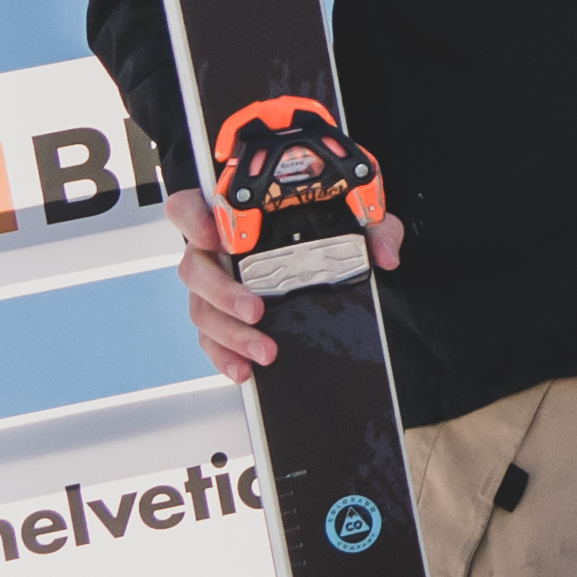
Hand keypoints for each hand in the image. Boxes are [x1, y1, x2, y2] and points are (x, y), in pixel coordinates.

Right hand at [168, 181, 399, 383]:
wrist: (321, 248)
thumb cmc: (321, 223)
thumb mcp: (352, 215)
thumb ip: (372, 227)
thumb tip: (385, 255)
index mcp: (235, 217)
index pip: (191, 207)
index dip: (192, 219)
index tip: (213, 236)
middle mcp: (215, 251)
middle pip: (195, 268)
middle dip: (223, 293)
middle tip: (255, 310)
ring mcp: (214, 285)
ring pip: (201, 309)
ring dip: (230, 334)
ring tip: (264, 349)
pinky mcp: (221, 316)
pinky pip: (211, 338)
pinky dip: (224, 356)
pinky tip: (243, 369)